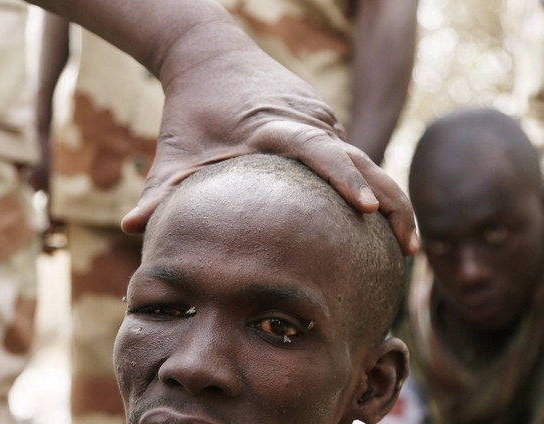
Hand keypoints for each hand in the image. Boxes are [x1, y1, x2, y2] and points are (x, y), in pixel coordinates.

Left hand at [120, 26, 416, 253]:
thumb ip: (158, 192)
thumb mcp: (173, 153)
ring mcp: (321, 120)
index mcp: (274, 126)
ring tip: (407, 247)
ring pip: (366, 160)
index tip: (365, 210)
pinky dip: (371, 188)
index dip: (343, 179)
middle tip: (410, 248)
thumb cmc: (189, 111)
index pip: (319, 151)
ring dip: (389, 199)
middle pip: (362, 160)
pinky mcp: (324, 124)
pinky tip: (384, 228)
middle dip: (390, 202)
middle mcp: (308, 120)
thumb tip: (133, 230)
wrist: (209, 55)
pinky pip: (354, 157)